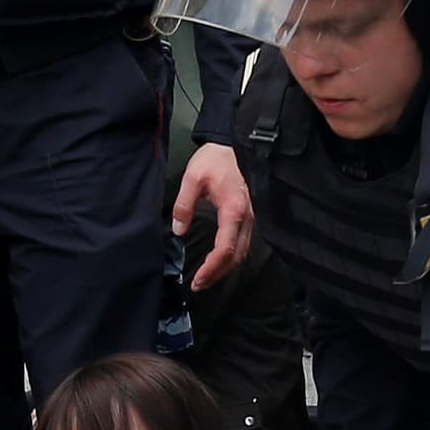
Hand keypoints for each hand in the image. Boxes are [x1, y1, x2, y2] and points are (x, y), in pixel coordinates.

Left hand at [174, 142, 253, 288]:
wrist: (232, 145)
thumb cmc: (215, 159)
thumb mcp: (193, 177)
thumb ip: (184, 205)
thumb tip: (179, 230)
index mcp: (234, 210)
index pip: (226, 248)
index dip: (212, 268)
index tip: (198, 278)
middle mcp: (247, 218)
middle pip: (236, 257)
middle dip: (217, 274)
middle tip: (198, 284)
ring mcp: (250, 218)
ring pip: (242, 253)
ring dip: (224, 269)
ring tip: (205, 278)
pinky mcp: (248, 217)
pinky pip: (242, 244)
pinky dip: (230, 258)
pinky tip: (217, 262)